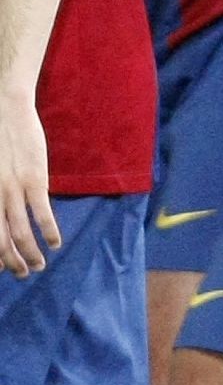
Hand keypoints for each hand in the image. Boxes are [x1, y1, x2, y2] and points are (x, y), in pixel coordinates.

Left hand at [0, 95, 58, 277]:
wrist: (5, 110)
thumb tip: (4, 206)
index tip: (3, 267)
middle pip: (0, 241)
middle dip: (12, 262)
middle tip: (24, 274)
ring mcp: (13, 190)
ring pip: (19, 232)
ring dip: (30, 254)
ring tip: (40, 266)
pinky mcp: (34, 180)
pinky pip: (41, 213)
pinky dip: (48, 232)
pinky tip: (55, 243)